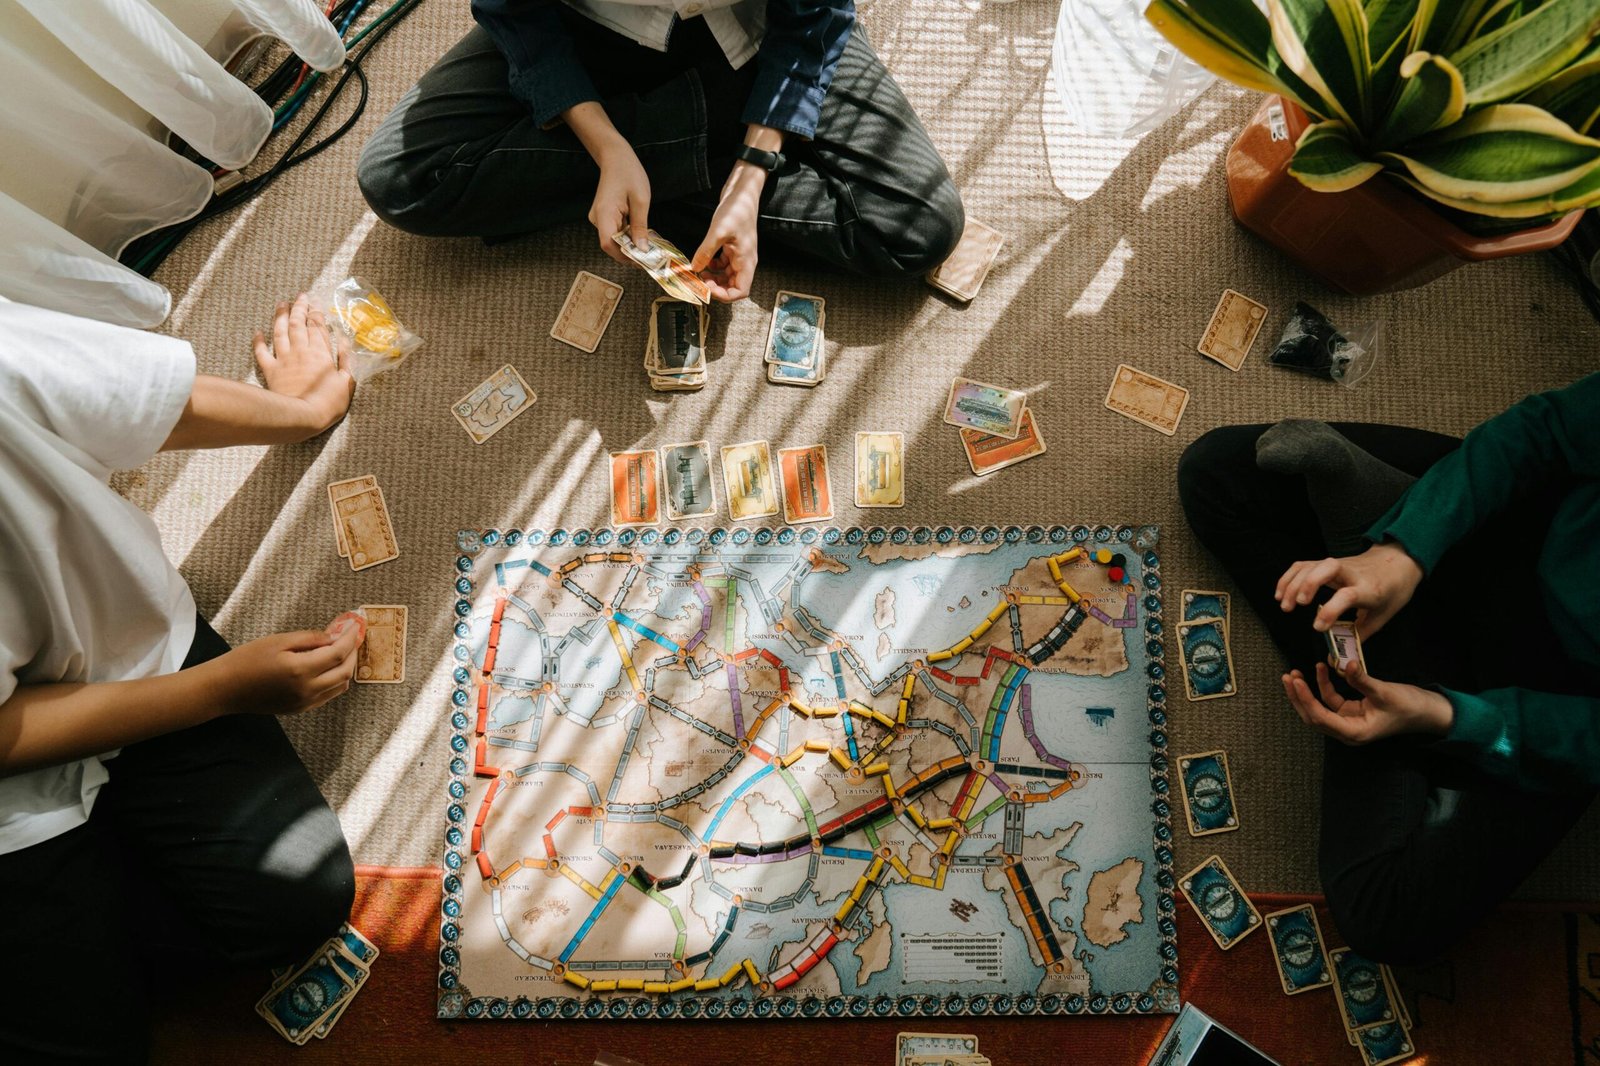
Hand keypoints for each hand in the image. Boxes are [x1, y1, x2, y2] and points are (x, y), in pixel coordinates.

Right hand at [206, 612, 365, 715]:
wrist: (225, 688)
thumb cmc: (246, 660)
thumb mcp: (278, 641)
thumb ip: (310, 639)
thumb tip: (334, 636)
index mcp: (300, 670)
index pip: (338, 654)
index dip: (349, 639)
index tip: (354, 627)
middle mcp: (307, 690)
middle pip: (344, 672)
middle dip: (352, 653)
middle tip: (350, 637)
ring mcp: (304, 703)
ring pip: (340, 686)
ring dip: (345, 668)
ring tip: (341, 650)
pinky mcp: (299, 709)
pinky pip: (327, 695)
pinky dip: (335, 680)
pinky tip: (328, 667)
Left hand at [254, 293, 353, 435]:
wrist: (302, 416)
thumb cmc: (329, 403)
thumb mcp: (347, 382)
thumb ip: (346, 360)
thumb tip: (345, 341)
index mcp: (321, 353)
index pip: (317, 327)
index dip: (316, 314)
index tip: (315, 304)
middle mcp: (301, 351)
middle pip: (299, 324)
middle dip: (299, 308)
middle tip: (300, 296)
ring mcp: (284, 360)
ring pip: (280, 332)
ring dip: (280, 317)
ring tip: (281, 304)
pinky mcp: (271, 371)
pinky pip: (262, 353)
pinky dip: (259, 341)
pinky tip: (258, 332)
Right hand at [590, 141, 651, 265]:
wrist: (615, 157)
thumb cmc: (628, 173)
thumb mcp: (640, 200)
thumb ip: (640, 226)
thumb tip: (642, 249)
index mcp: (604, 214)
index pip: (608, 244)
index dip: (624, 256)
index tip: (642, 261)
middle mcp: (597, 218)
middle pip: (612, 245)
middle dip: (630, 254)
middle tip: (651, 258)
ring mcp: (599, 218)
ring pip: (614, 240)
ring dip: (630, 246)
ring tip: (649, 248)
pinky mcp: (604, 217)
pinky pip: (615, 232)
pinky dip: (628, 237)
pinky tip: (641, 237)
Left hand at [691, 163, 763, 301]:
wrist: (742, 192)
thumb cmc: (738, 209)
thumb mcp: (719, 231)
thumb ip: (706, 252)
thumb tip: (695, 268)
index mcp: (746, 261)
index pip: (741, 291)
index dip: (724, 295)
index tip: (708, 289)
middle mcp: (744, 261)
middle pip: (732, 286)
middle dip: (716, 287)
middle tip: (700, 281)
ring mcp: (738, 255)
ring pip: (726, 276)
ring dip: (713, 278)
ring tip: (699, 272)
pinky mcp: (731, 248)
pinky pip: (722, 265)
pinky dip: (712, 267)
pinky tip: (703, 261)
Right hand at [1274, 542, 1422, 637]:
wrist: (1397, 563)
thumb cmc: (1391, 592)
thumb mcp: (1382, 617)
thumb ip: (1358, 636)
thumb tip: (1337, 658)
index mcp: (1370, 590)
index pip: (1348, 596)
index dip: (1331, 610)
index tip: (1318, 628)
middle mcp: (1352, 574)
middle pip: (1328, 568)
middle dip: (1308, 584)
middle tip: (1297, 606)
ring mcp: (1337, 565)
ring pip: (1311, 565)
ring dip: (1293, 584)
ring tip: (1285, 606)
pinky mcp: (1325, 562)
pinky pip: (1302, 566)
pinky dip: (1288, 578)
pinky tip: (1281, 594)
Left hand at [1283, 661, 1452, 743]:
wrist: (1428, 712)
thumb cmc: (1410, 706)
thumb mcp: (1385, 692)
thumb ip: (1362, 680)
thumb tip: (1345, 664)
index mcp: (1355, 732)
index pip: (1321, 718)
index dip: (1307, 700)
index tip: (1296, 682)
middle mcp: (1348, 730)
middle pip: (1314, 716)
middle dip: (1299, 698)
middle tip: (1287, 677)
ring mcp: (1349, 721)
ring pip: (1319, 708)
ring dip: (1307, 691)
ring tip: (1294, 673)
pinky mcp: (1352, 712)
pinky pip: (1331, 700)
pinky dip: (1323, 686)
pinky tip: (1320, 669)